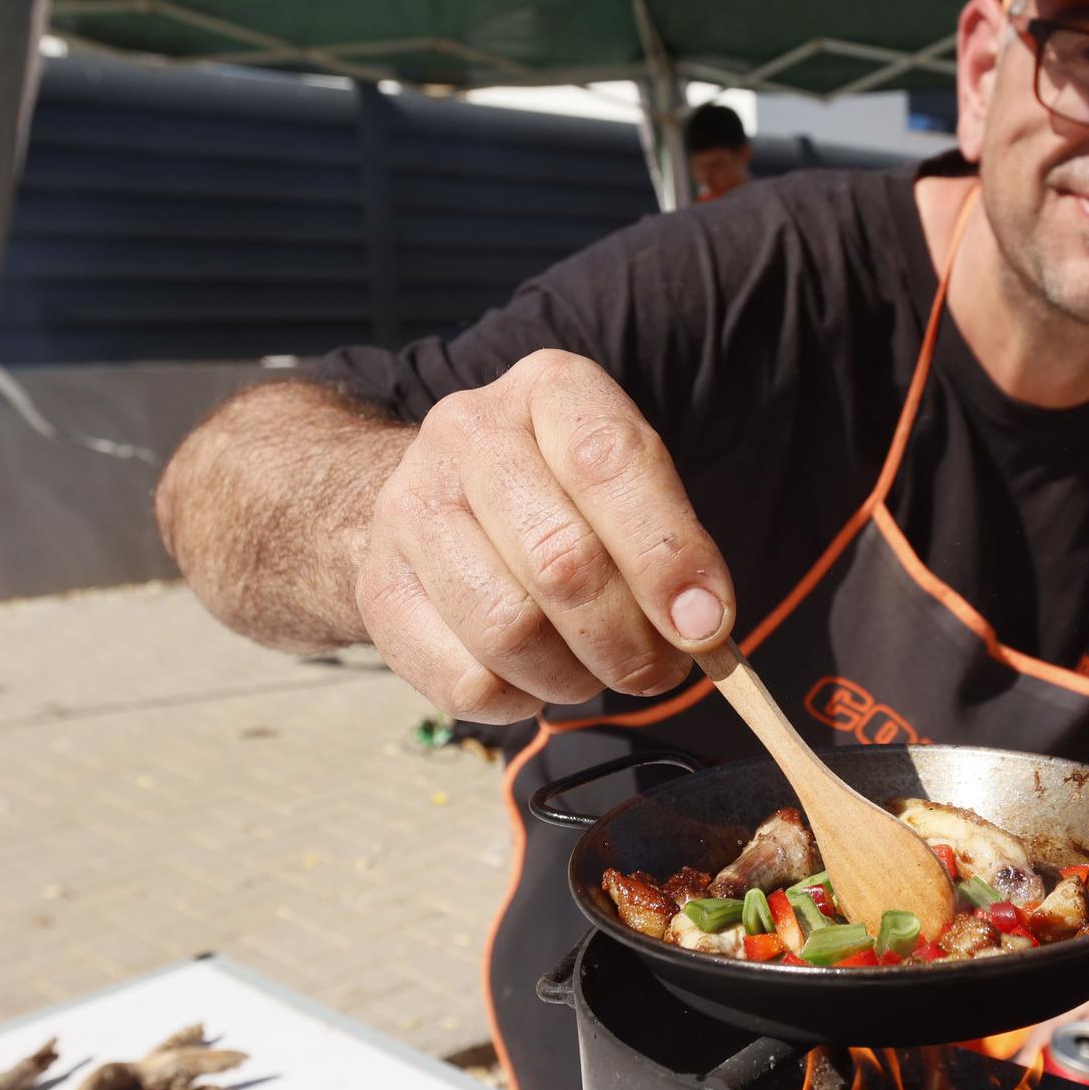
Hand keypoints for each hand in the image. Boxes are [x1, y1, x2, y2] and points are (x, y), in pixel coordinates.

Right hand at [356, 349, 734, 722]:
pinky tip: (536, 679)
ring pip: (508, 629)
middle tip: (659, 671)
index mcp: (550, 389)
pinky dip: (520, 700)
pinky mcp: (379, 589)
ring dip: (574, 676)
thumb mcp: (627, 488)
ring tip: (597, 673)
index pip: (610, 463)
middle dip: (627, 637)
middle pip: (560, 559)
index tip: (709, 626)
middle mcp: (470, 433)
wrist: (440, 501)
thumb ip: (671, 547)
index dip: (666, 554)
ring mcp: (411, 508)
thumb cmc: (563, 498)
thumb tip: (705, 631)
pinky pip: (464, 681)